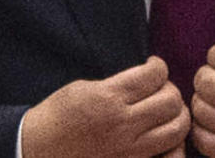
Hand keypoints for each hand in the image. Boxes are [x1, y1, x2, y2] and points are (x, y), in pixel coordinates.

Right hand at [22, 56, 189, 157]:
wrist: (37, 151)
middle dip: (171, 90)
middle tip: (161, 90)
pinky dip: (173, 145)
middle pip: (171, 101)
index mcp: (108, 97)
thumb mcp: (84, 88)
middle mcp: (122, 124)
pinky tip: (163, 138)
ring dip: (176, 116)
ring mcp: (128, 150)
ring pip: (177, 130)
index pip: (153, 75)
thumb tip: (147, 79)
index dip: (158, 66)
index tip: (154, 67)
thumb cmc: (58, 116)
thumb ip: (118, 84)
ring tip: (165, 113)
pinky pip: (167, 156)